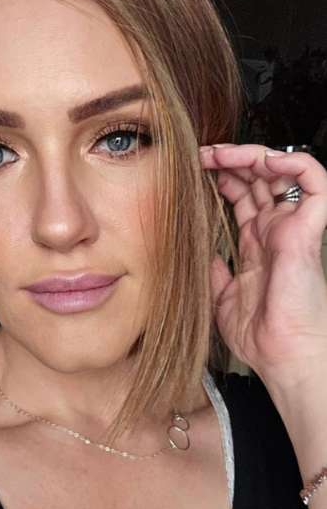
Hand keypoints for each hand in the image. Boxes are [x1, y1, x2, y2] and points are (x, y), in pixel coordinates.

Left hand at [200, 143, 326, 392]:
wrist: (281, 354)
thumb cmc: (259, 334)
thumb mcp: (221, 295)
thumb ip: (214, 268)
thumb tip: (201, 250)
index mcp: (258, 243)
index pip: (243, 196)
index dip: (222, 177)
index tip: (195, 170)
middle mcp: (276, 230)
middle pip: (257, 179)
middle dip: (229, 161)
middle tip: (202, 155)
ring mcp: (292, 226)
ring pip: (280, 171)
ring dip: (250, 155)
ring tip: (220, 153)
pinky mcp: (309, 227)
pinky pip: (314, 180)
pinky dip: (291, 162)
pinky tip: (262, 161)